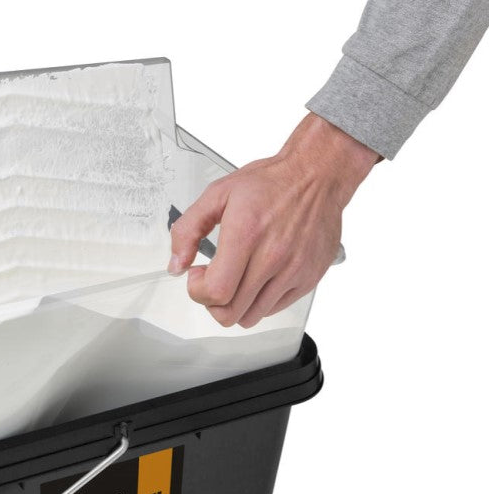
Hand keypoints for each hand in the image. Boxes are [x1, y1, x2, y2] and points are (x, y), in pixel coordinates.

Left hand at [168, 113, 380, 327]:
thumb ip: (188, 229)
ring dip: (233, 305)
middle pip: (230, 312)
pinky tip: (254, 278)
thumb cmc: (270, 183)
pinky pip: (274, 309)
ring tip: (233, 279)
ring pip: (251, 317)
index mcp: (247, 234)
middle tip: (212, 279)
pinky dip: (257, 302)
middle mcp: (273, 256)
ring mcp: (293, 270)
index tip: (197, 274)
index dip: (198, 291)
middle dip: (210, 302)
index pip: (216, 292)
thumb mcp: (217, 194)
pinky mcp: (308, 278)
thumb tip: (176, 264)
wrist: (316, 176)